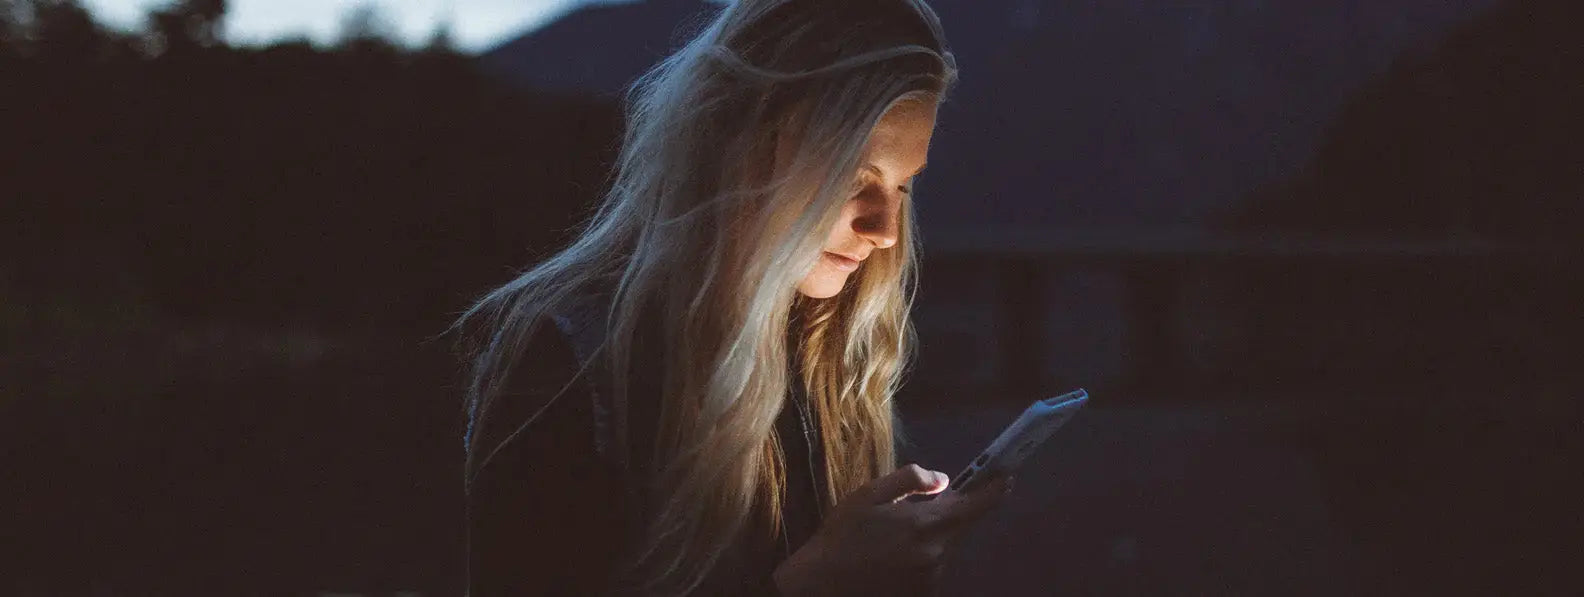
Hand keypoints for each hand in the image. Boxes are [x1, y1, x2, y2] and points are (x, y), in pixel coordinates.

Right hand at [772, 464, 1012, 596]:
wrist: (823, 584)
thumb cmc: (842, 535)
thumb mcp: (869, 494)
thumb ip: (910, 481)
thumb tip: (943, 480)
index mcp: (924, 524)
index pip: (974, 505)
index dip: (993, 490)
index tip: (1007, 477)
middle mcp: (936, 553)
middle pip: (958, 526)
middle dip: (947, 513)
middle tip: (916, 510)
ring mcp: (931, 577)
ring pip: (943, 546)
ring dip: (929, 537)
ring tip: (891, 538)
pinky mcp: (924, 593)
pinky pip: (932, 566)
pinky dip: (920, 557)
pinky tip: (891, 557)